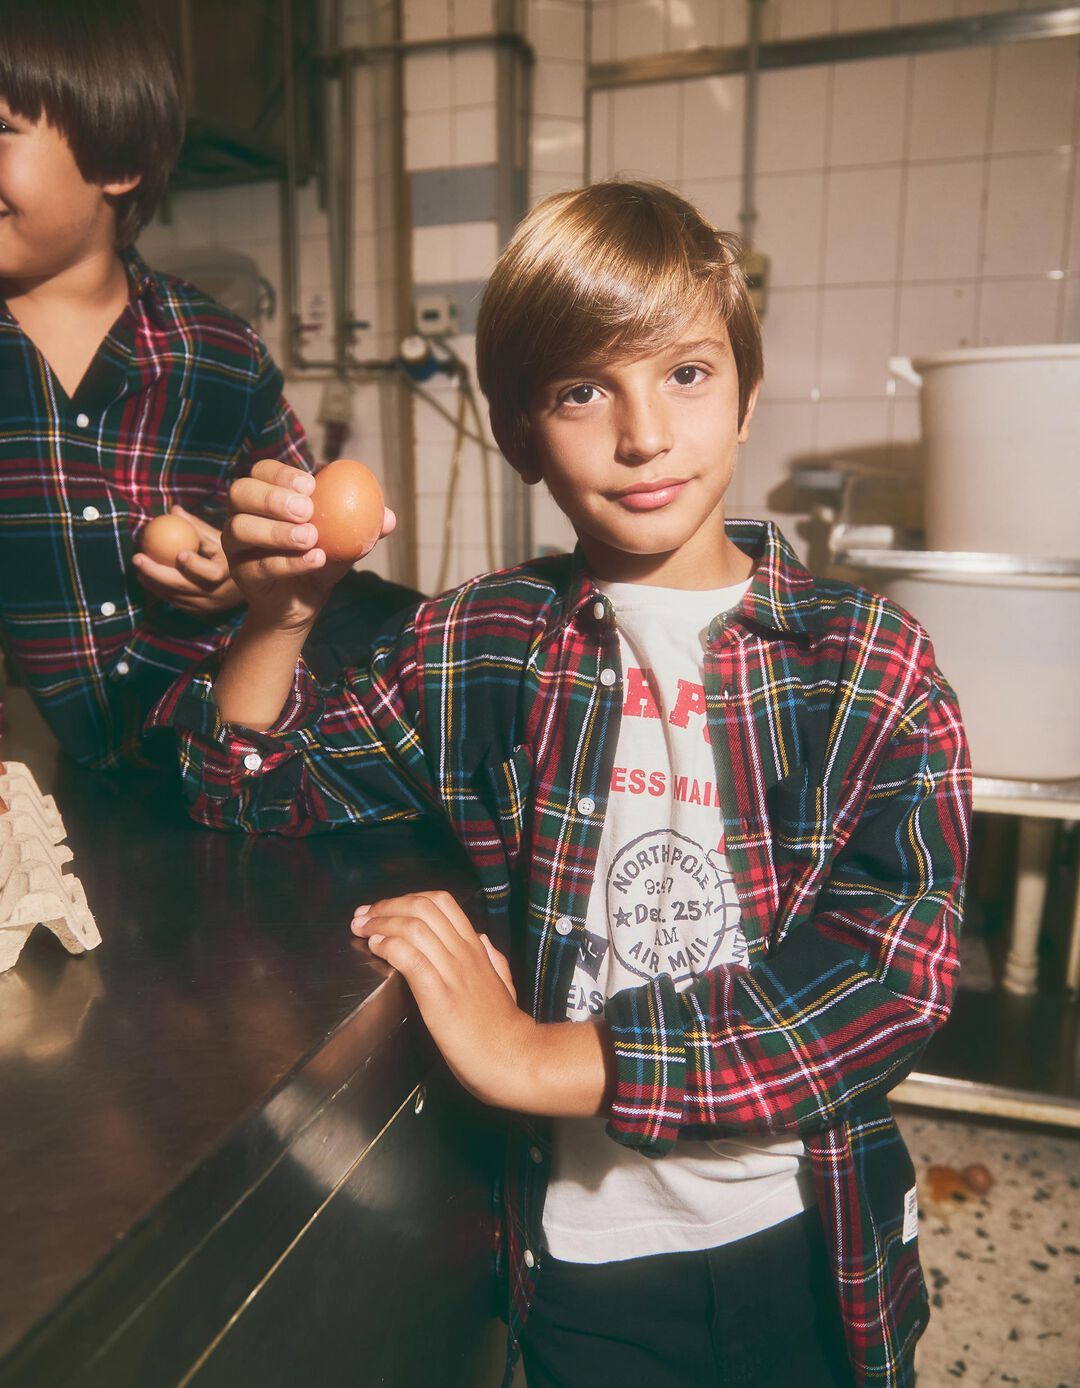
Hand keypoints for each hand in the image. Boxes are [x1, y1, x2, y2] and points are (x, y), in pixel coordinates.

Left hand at [132, 507, 243, 615]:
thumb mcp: (219, 539)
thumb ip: (197, 527)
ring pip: (174, 596)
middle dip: (156, 573)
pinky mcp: (199, 612)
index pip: (211, 573)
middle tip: (137, 558)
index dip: (195, 565)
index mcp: (227, 574)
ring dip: (152, 582)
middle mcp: (217, 594)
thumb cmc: (228, 554)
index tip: (179, 554)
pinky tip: (146, 579)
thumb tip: (174, 511)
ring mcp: (207, 605)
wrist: (246, 584)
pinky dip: (159, 590)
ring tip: (137, 567)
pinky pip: (175, 602)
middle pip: (183, 587)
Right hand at [223, 459, 395, 632]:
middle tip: (305, 509)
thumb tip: (390, 517)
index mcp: (265, 495)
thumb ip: (365, 526)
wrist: (304, 602)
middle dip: (272, 497)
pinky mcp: (241, 574)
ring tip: (311, 538)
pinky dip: (289, 561)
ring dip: (277, 531)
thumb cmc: (321, 558)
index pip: (261, 470)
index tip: (311, 484)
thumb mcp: (345, 539)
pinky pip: (259, 565)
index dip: (281, 473)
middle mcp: (243, 514)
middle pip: (240, 492)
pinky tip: (315, 559)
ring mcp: (236, 545)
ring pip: (241, 528)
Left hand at [351, 890, 533, 1109]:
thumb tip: (482, 939)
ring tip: (361, 930)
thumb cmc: (503, 1028)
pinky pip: (411, 958)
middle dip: (386, 906)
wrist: (511, 1058)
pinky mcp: (439, 996)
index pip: (440, 902)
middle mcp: (464, 953)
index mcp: (476, 948)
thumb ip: (493, 959)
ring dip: (380, 923)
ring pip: (413, 928)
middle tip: (363, 916)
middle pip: (421, 907)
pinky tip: (375, 948)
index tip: (384, 909)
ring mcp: (452, 973)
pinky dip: (389, 947)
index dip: (406, 898)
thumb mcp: (503, 983)